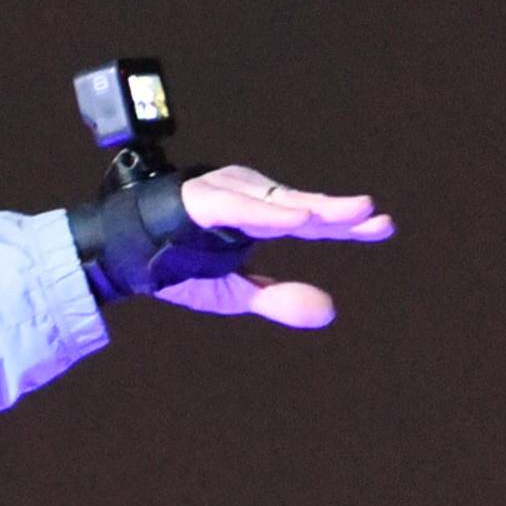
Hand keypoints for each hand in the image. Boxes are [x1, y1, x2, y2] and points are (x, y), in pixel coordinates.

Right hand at [163, 165, 395, 328]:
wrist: (121, 260)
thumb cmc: (176, 268)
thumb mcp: (233, 294)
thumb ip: (276, 300)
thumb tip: (329, 312)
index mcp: (261, 220)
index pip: (312, 222)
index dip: (346, 226)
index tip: (383, 227)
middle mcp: (250, 199)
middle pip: (302, 207)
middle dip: (339, 214)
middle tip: (376, 217)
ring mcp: (226, 194)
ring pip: (276, 204)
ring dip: (315, 209)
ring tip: (354, 214)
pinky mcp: (201, 198)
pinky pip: (240, 207)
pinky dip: (269, 214)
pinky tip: (299, 219)